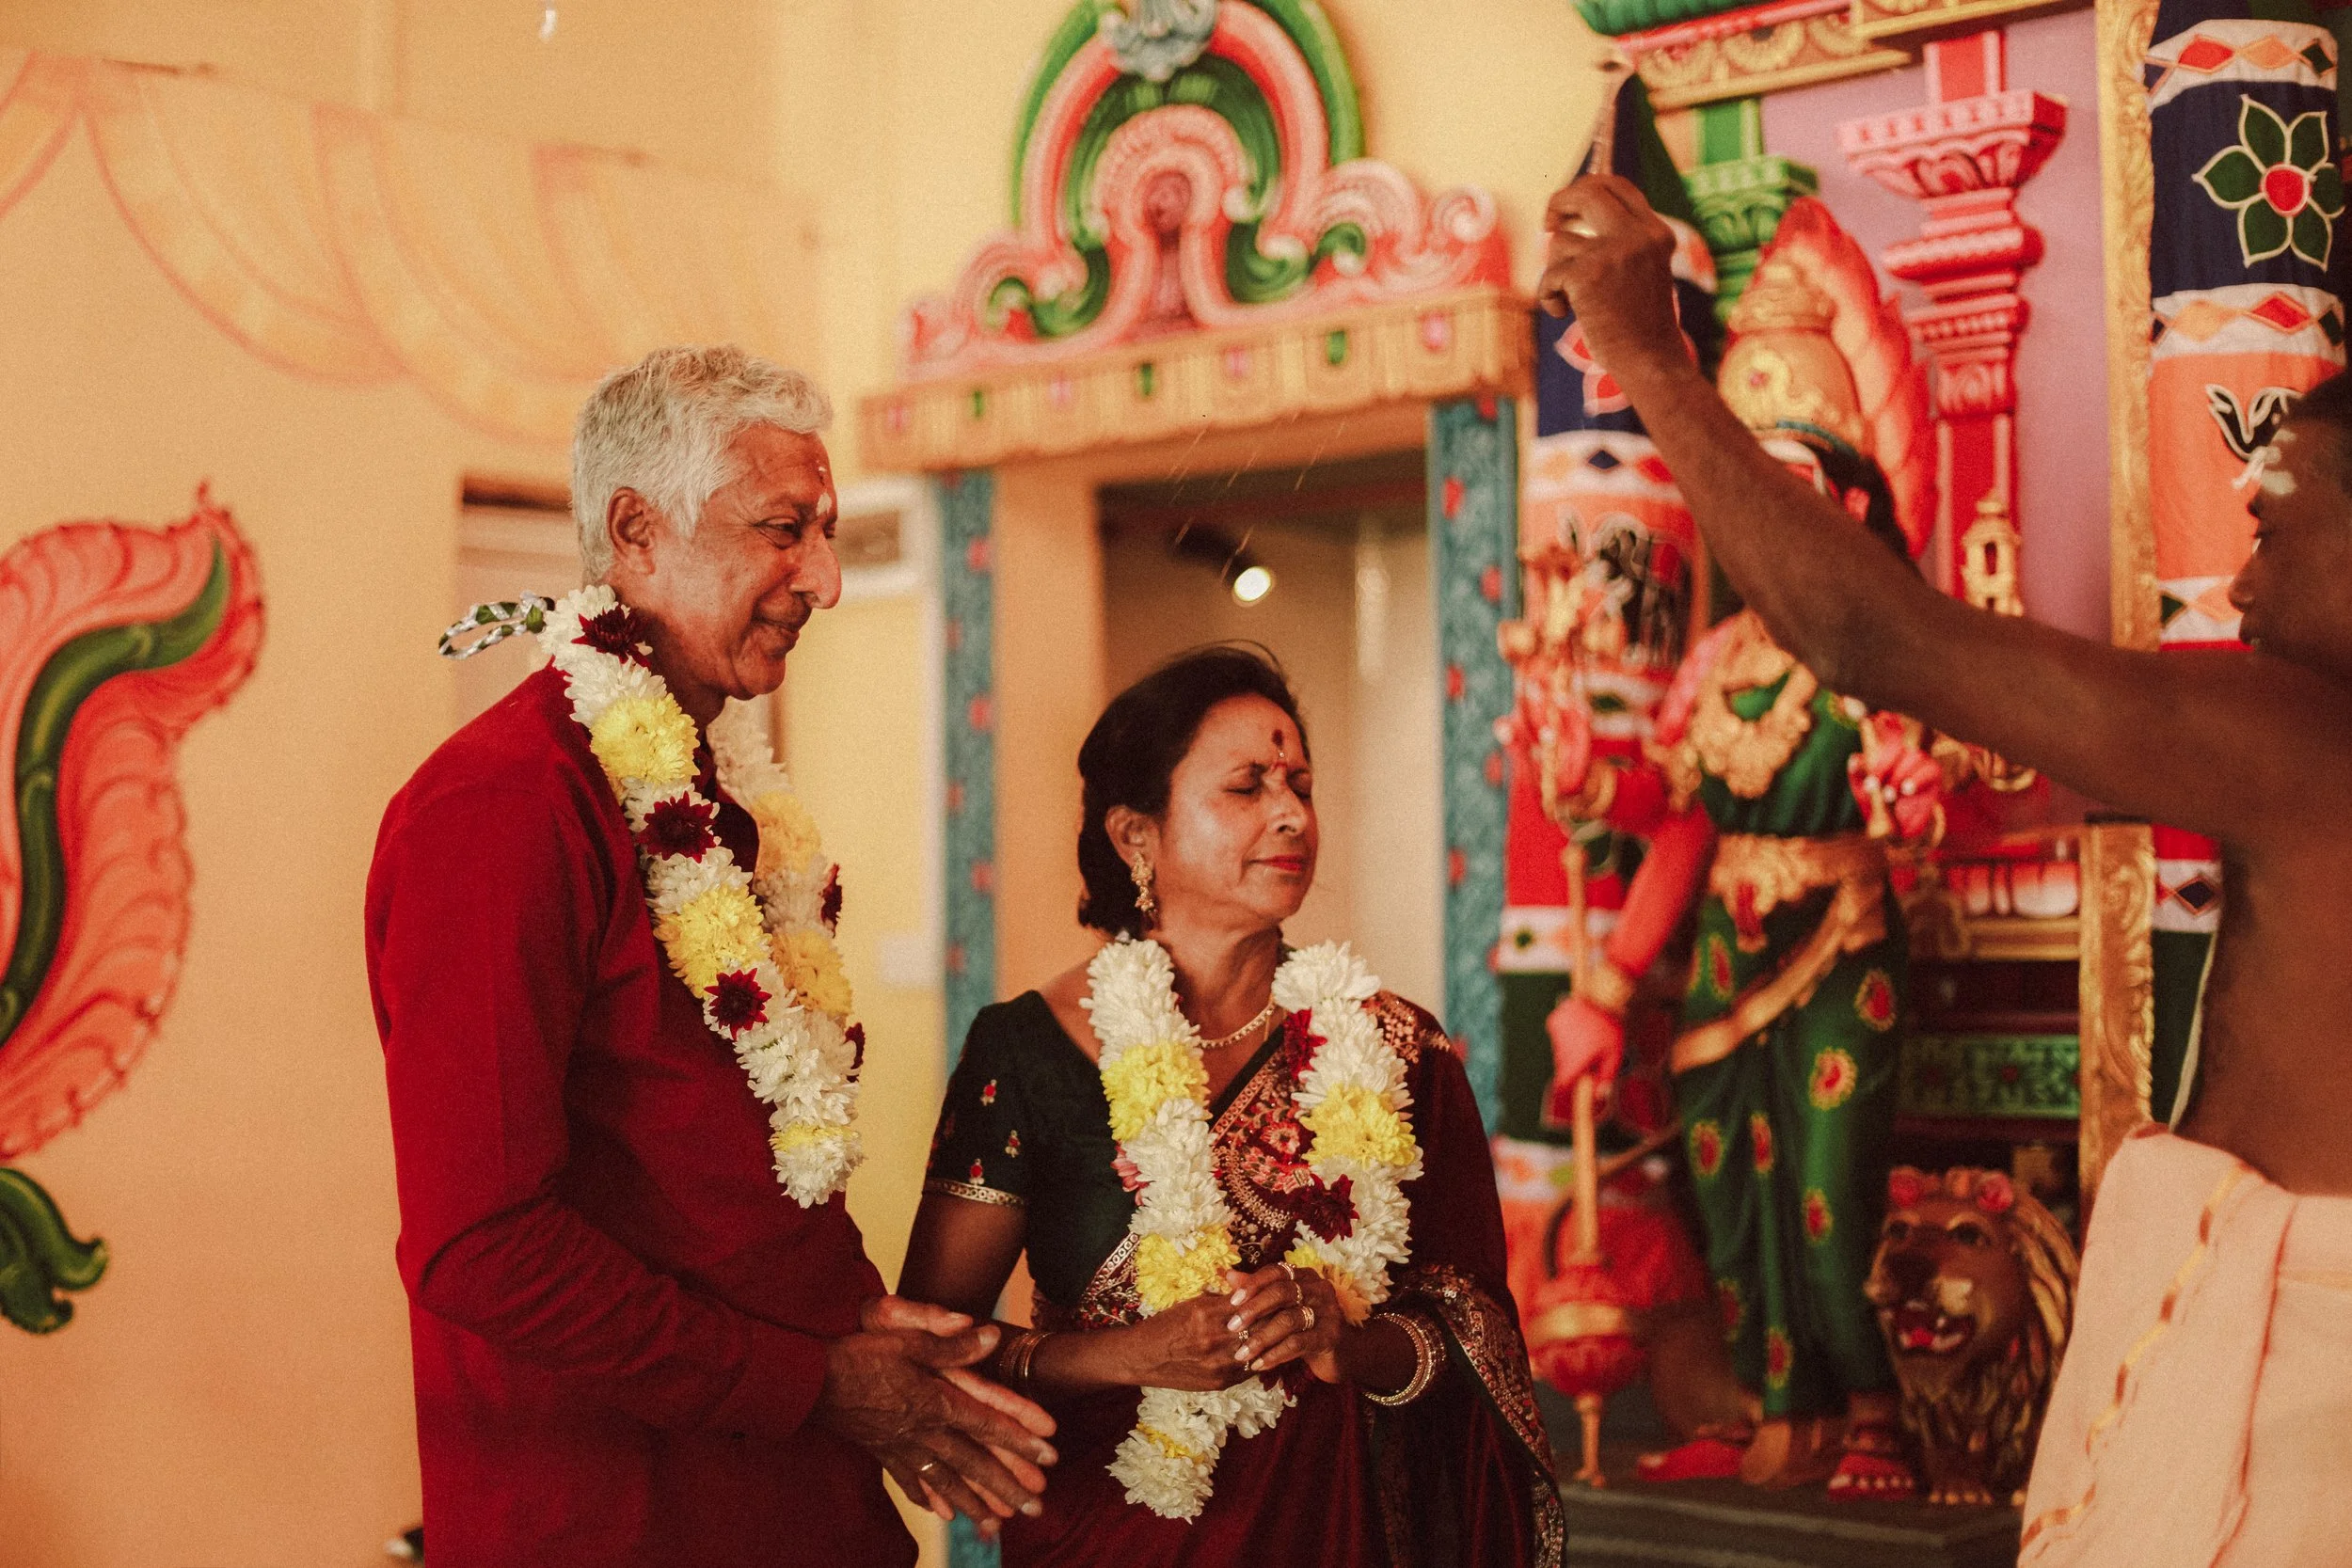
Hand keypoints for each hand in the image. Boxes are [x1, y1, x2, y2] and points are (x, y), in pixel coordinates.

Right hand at [817, 1321, 1056, 1536]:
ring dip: (975, 1502)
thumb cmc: (858, 1353)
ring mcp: (901, 1447)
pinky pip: (910, 1482)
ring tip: (999, 1523)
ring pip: (946, 1480)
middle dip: (1008, 1484)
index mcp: (934, 1402)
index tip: (1051, 1456)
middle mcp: (923, 1432)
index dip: (1021, 1440)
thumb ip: (950, 1342)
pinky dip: (929, 1499)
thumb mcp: (906, 1338)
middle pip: (974, 1463)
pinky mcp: (881, 1451)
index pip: (988, 1425)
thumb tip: (990, 1334)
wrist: (808, 1381)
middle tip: (1039, 1506)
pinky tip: (942, 1514)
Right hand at [1105, 1283, 1270, 1391]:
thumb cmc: (1166, 1325)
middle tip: (1290, 1312)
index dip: (1270, 1299)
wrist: (1143, 1357)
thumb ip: (1223, 1297)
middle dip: (1276, 1319)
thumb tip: (1250, 1286)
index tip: (1281, 1294)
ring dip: (1271, 1342)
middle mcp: (1214, 1338)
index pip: (1252, 1303)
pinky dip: (1259, 1359)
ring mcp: (1219, 1363)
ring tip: (1283, 1332)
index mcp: (1207, 1312)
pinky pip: (1250, 1369)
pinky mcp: (1221, 1382)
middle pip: (1261, 1327)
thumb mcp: (1193, 1303)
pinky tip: (1265, 1352)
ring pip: (1260, 1350)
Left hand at [1223, 1264, 1343, 1378]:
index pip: (1276, 1271)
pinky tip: (1259, 1364)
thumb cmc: (1305, 1327)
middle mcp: (1318, 1289)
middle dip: (1253, 1310)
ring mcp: (1327, 1312)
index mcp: (1305, 1276)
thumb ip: (1258, 1291)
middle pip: (1281, 1292)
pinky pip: (1298, 1344)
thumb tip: (1229, 1275)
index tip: (1232, 1301)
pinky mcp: (1330, 1336)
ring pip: (1288, 1320)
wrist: (1340, 1353)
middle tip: (1232, 1327)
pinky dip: (1275, 1354)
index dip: (1253, 1284)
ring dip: (1261, 1338)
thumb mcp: (1281, 1308)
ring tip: (1242, 1354)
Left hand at [1536, 175, 1691, 397]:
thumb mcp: (1641, 271)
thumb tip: (1567, 219)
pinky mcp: (1587, 275)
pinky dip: (1550, 297)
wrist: (1651, 361)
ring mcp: (1613, 252)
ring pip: (1560, 241)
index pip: (1618, 186)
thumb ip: (1619, 243)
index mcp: (1655, 231)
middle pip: (1587, 192)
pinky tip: (1567, 314)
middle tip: (1548, 222)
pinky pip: (1548, 276)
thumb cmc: (1640, 325)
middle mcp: (1638, 235)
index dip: (1586, 187)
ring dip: (1557, 272)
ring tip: (1574, 299)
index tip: (1569, 205)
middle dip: (1559, 201)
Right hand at [1542, 994, 1623, 1128]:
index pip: (1562, 1083)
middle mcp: (1562, 1049)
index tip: (1571, 1085)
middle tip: (1590, 1053)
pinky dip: (1565, 1033)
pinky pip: (1556, 1034)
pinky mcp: (1554, 1020)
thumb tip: (1599, 1095)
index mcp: (1576, 1061)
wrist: (1605, 999)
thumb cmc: (1612, 1031)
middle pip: (1562, 1065)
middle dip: (1573, 1064)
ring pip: (1559, 1049)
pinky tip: (1578, 1027)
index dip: (1566, 1086)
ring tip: (1586, 1037)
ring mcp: (1556, 1034)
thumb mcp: (1615, 1056)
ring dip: (1569, 1048)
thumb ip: (1606, 1078)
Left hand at [1846, 714, 1944, 842]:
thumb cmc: (1876, 803)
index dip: (1886, 719)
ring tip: (1888, 795)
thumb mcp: (1863, 790)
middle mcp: (1906, 751)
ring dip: (1899, 775)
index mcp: (1887, 750)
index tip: (1874, 718)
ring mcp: (1922, 762)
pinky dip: (1916, 779)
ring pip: (1915, 756)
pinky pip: (1929, 771)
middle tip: (1873, 785)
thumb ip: (1858, 774)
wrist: (1895, 829)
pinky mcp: (1933, 776)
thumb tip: (1855, 758)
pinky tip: (1906, 790)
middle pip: (1901, 743)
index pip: (1890, 726)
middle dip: (1884, 763)